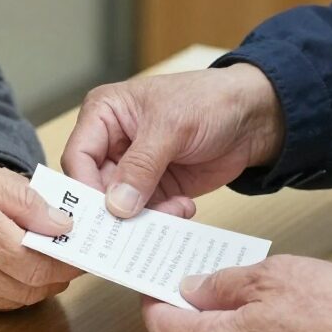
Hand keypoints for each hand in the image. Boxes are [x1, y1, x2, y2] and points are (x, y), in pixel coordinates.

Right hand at [0, 151, 80, 319]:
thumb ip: (19, 196)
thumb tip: (60, 223)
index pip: (40, 259)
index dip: (69, 257)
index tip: (84, 246)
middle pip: (33, 285)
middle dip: (58, 271)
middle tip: (69, 251)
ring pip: (15, 299)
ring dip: (34, 281)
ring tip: (38, 254)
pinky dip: (5, 287)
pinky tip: (1, 263)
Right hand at [62, 65, 286, 218]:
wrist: (254, 117)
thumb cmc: (210, 101)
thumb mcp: (171, 126)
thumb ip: (141, 166)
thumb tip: (115, 205)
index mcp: (104, 114)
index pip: (78, 157)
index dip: (84, 188)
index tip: (102, 215)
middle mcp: (112, 143)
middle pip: (94, 189)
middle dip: (116, 210)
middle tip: (132, 230)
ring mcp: (133, 169)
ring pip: (119, 209)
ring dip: (144, 217)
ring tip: (174, 212)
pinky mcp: (156, 189)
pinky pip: (146, 215)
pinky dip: (162, 219)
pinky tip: (184, 208)